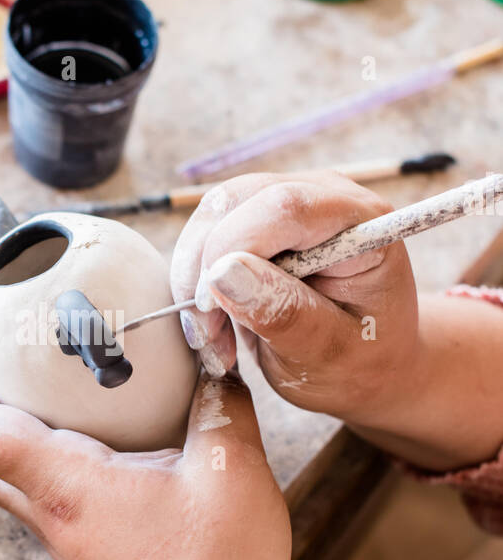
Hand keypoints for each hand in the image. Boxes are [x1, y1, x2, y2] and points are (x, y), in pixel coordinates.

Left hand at [0, 329, 294, 559]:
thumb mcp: (233, 474)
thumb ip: (220, 406)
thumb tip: (213, 360)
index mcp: (69, 490)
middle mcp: (52, 516)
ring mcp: (63, 541)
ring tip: (15, 384)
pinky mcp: (82, 555)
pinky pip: (33, 495)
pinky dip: (27, 456)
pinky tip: (72, 436)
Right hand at [170, 171, 419, 430]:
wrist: (366, 364)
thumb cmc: (359, 363)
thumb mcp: (327, 354)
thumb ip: (284, 313)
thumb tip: (223, 273)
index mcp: (361, 223)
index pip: (283, 207)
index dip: (233, 248)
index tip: (212, 310)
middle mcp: (325, 195)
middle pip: (235, 201)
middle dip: (204, 267)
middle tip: (207, 336)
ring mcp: (289, 197)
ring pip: (212, 212)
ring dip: (193, 276)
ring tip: (212, 336)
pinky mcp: (259, 214)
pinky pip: (207, 229)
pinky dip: (195, 277)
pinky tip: (214, 321)